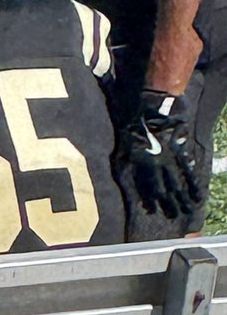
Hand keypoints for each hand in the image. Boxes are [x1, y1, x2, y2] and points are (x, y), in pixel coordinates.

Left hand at [121, 89, 201, 219]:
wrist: (149, 97)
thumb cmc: (129, 110)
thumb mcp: (120, 131)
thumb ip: (123, 151)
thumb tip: (117, 157)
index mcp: (138, 158)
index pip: (144, 184)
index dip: (148, 199)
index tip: (151, 210)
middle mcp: (155, 161)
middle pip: (163, 188)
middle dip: (168, 204)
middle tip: (173, 217)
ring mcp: (170, 156)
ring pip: (177, 182)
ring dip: (182, 198)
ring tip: (187, 211)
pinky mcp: (181, 147)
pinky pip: (189, 169)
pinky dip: (193, 183)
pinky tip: (198, 196)